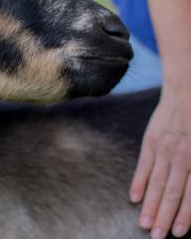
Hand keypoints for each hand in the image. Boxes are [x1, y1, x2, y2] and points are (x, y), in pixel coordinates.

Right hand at [130, 85, 190, 238]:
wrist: (186, 94)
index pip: (189, 194)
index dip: (183, 215)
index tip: (175, 233)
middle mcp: (180, 157)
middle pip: (171, 192)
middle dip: (163, 216)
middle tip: (155, 236)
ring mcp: (163, 149)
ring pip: (156, 182)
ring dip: (150, 204)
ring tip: (143, 223)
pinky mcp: (150, 142)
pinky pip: (143, 165)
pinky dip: (138, 182)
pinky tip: (134, 197)